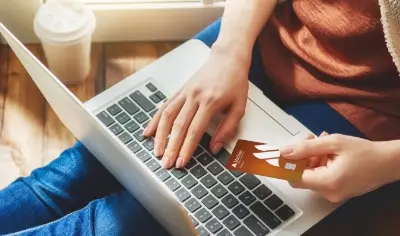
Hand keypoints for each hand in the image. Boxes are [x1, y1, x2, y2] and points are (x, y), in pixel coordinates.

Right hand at [144, 46, 249, 168]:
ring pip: (167, 116)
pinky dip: (155, 119)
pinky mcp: (180, 90)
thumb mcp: (239, 107)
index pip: (195, 131)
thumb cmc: (235, 81)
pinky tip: (149, 131)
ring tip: (156, 151)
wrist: (228, 58)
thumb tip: (214, 148)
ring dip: (160, 136)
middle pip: (178, 126)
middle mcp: (194, 97)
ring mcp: (185, 92)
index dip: (186, 149)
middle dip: (171, 147)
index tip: (181, 162)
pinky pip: (165, 106)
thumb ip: (227, 129)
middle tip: (166, 163)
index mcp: (210, 102)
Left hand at [280, 133, 399, 202]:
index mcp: (327, 182)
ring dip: (312, 157)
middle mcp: (328, 192)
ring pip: (311, 175)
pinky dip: (321, 164)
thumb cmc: (365, 152)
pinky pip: (321, 177)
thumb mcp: (333, 143)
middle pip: (302, 175)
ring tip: (323, 143)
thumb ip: (306, 147)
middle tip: (310, 139)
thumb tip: (285, 152)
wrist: (388, 162)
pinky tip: (329, 152)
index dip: (286, 166)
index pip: (294, 178)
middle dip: (303, 156)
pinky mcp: (337, 191)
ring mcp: (333, 194)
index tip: (281, 154)